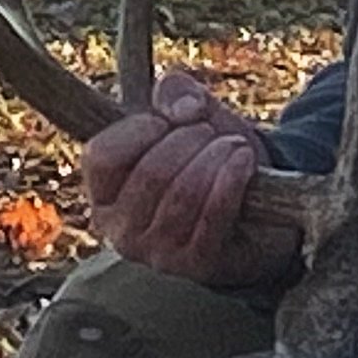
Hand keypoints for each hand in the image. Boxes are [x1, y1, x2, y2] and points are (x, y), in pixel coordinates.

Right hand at [84, 68, 301, 287]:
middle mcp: (120, 230)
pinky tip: (244, 161)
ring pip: (183, 193)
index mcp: (104, 194)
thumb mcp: (190, 116)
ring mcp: (156, 253)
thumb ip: (175, 93)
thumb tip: (183, 109)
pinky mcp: (195, 265)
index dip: (136, 130)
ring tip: (235, 145)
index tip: (165, 119)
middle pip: (150, 172)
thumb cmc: (208, 161)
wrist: (256, 213)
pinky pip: (212, 215)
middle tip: (210, 132)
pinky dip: (232, 180)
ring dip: (216, 157)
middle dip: (188, 140)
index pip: (101, 157)